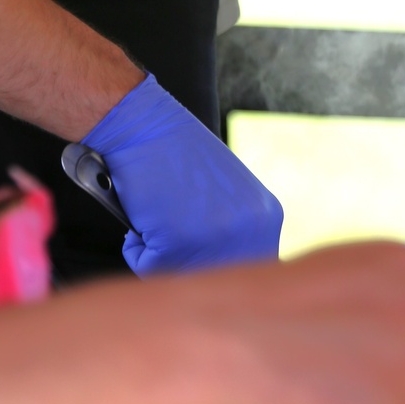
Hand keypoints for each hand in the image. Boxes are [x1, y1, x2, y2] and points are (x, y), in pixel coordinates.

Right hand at [82, 75, 282, 274]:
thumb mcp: (226, 194)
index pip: (251, 267)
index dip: (220, 267)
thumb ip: (235, 230)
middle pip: (217, 278)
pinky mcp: (179, 240)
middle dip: (187, 265)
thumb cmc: (176, 155)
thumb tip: (225, 269)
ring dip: (159, 255)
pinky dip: (137, 247)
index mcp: (267, 217)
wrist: (144, 125)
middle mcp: (250, 230)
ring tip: (156, 219)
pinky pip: (149, 267)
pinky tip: (142, 215)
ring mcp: (216, 237)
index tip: (202, 262)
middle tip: (168, 241)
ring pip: (180, 276)